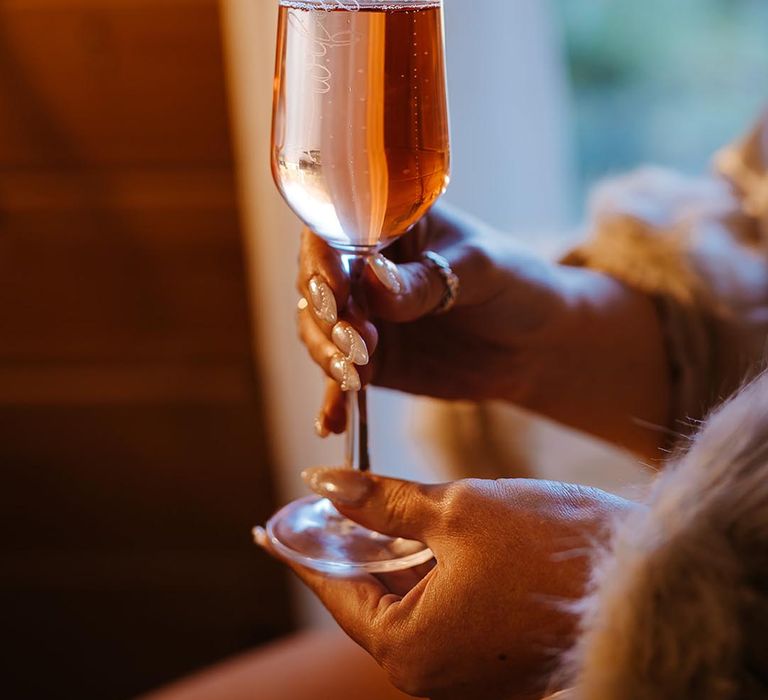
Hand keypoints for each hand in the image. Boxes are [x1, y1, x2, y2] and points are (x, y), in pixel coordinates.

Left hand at [257, 468, 632, 699]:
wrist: (645, 576)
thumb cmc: (551, 546)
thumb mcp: (457, 511)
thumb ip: (383, 503)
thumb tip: (326, 484)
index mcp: (412, 649)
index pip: (334, 590)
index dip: (301, 549)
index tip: (270, 527)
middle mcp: (433, 672)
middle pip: (367, 598)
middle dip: (347, 546)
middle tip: (326, 502)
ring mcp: (466, 667)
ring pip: (406, 600)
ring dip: (388, 554)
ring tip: (368, 508)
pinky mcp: (493, 651)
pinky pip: (441, 607)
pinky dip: (424, 569)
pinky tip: (418, 533)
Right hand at [298, 204, 669, 456]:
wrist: (537, 346)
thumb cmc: (517, 285)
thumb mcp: (482, 270)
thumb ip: (430, 278)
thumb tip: (373, 281)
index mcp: (389, 225)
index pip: (337, 231)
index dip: (324, 261)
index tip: (334, 291)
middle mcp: (365, 268)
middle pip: (317, 286)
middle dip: (326, 315)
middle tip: (354, 340)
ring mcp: (364, 316)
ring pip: (319, 331)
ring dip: (327, 354)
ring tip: (353, 376)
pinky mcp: (369, 360)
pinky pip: (340, 378)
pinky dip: (333, 399)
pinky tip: (331, 422)